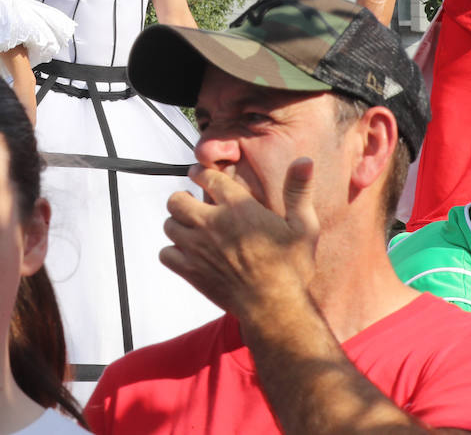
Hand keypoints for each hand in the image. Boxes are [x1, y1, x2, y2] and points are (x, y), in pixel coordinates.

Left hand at [160, 159, 319, 319]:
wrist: (275, 308)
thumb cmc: (292, 268)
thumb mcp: (303, 226)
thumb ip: (299, 191)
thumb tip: (304, 161)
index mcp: (238, 208)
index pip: (207, 178)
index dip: (201, 174)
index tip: (200, 176)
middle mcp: (212, 223)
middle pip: (177, 200)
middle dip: (183, 199)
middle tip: (192, 205)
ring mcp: (197, 248)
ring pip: (169, 225)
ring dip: (178, 225)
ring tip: (190, 229)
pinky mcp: (190, 271)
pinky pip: (166, 253)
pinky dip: (172, 252)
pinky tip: (187, 254)